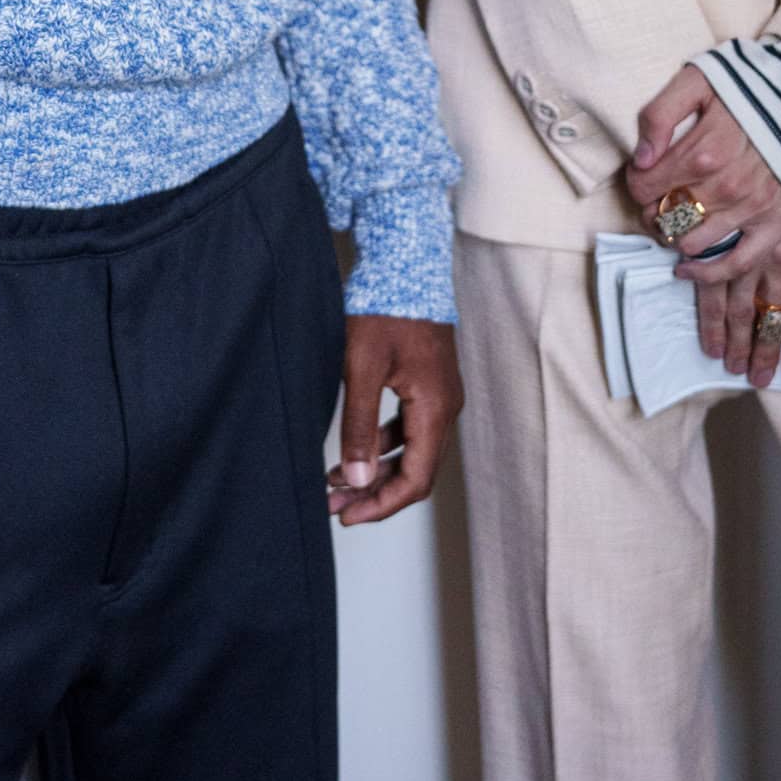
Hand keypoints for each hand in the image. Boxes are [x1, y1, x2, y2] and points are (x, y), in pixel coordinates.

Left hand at [327, 316, 462, 526]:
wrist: (405, 265)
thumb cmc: (386, 309)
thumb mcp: (362, 368)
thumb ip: (359, 426)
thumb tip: (356, 478)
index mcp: (436, 408)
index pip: (416, 479)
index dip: (382, 505)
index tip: (346, 515)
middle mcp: (446, 406)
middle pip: (417, 471)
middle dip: (375, 493)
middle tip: (335, 504)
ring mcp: (440, 395)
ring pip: (412, 451)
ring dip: (376, 471)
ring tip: (335, 481)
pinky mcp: (428, 384)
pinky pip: (410, 429)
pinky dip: (383, 445)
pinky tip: (354, 449)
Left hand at [626, 63, 780, 286]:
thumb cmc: (752, 88)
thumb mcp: (698, 80)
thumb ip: (660, 115)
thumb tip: (641, 159)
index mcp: (701, 150)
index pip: (643, 186)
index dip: (635, 182)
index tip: (643, 175)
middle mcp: (724, 186)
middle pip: (664, 216)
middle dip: (652, 210)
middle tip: (658, 199)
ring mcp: (751, 209)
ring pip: (691, 243)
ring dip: (675, 236)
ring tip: (677, 220)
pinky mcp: (776, 225)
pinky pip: (735, 263)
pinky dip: (706, 272)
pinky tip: (686, 268)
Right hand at [694, 222, 780, 387]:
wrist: (768, 126)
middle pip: (775, 317)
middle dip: (765, 352)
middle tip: (756, 379)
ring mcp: (748, 249)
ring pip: (742, 309)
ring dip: (734, 342)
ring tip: (727, 364)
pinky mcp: (718, 241)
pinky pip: (711, 288)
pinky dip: (708, 316)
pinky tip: (706, 336)